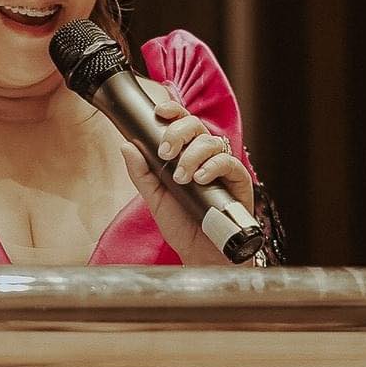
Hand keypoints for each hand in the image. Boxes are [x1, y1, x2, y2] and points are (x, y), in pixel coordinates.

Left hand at [120, 100, 255, 263]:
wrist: (201, 255)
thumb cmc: (183, 227)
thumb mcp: (156, 199)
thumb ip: (142, 174)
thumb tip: (126, 146)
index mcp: (187, 155)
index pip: (183, 124)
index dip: (173, 112)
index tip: (159, 112)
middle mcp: (206, 157)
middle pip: (196, 126)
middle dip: (178, 133)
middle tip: (165, 153)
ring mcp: (224, 168)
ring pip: (212, 142)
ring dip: (193, 155)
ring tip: (183, 177)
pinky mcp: (239, 182)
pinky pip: (230, 162)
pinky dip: (213, 166)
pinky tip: (201, 179)